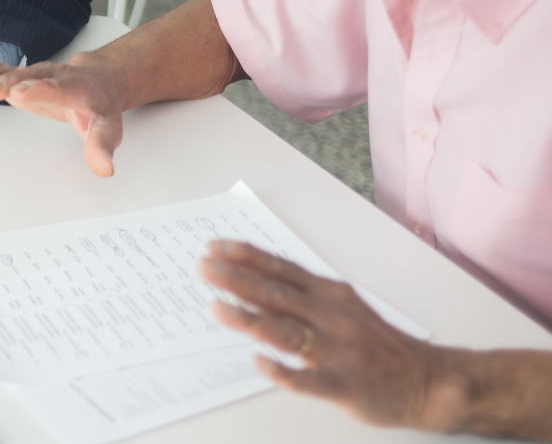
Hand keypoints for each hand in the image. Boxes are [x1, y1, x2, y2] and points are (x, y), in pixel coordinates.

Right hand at [0, 52, 125, 176]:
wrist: (99, 82)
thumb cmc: (100, 106)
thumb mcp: (107, 128)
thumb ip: (101, 147)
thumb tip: (104, 168)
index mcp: (77, 88)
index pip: (57, 89)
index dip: (39, 91)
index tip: (19, 93)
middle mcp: (56, 76)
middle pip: (32, 79)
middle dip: (11, 82)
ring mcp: (39, 75)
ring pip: (17, 73)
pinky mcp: (26, 78)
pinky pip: (8, 71)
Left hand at [198, 240, 458, 431]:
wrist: (428, 380)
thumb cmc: (377, 342)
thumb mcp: (342, 306)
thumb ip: (301, 297)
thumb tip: (250, 285)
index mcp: (330, 294)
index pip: (281, 269)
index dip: (246, 257)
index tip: (214, 247)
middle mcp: (332, 316)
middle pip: (278, 294)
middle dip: (237, 280)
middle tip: (204, 269)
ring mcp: (338, 350)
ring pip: (287, 332)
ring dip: (250, 318)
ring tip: (218, 307)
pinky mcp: (344, 384)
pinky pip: (309, 378)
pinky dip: (283, 371)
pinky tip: (259, 362)